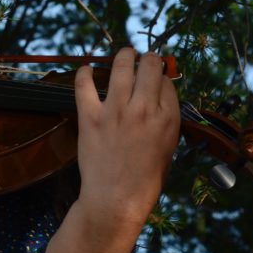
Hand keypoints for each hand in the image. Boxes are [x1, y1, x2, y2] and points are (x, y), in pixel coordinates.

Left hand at [73, 47, 180, 228]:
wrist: (117, 198)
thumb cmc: (145, 178)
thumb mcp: (168, 147)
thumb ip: (166, 119)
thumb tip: (161, 95)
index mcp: (168, 118)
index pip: (166, 81)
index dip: (160, 77)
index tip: (154, 79)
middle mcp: (145, 109)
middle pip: (150, 66)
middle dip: (147, 58)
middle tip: (141, 59)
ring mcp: (116, 111)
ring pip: (121, 66)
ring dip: (123, 55)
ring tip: (124, 54)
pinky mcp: (91, 117)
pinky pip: (84, 85)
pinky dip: (84, 73)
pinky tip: (86, 69)